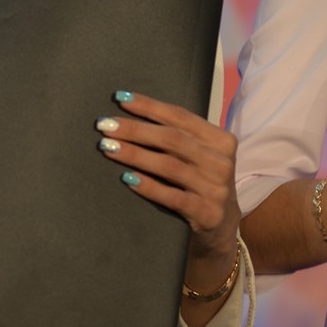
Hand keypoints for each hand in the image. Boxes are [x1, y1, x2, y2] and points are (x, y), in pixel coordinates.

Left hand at [96, 92, 239, 260]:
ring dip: (135, 155)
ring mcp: (216, 190)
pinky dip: (148, 186)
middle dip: (135, 130)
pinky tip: (127, 179)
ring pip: (169, 166)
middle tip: (105, 125)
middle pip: (172, 139)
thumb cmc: (200, 183)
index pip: (180, 116)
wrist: (220, 227)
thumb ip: (178, 137)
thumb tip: (129, 116)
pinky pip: (172, 198)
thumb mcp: (199, 156)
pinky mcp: (207, 214)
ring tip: (108, 148)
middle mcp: (222, 163)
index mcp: (222, 140)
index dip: (149, 106)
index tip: (120, 98)